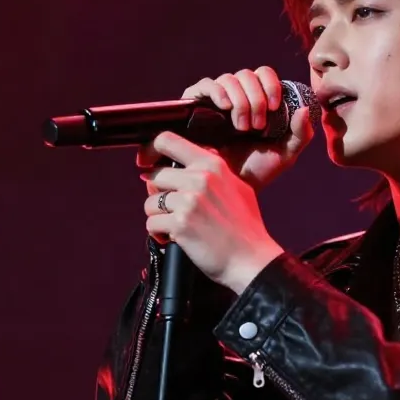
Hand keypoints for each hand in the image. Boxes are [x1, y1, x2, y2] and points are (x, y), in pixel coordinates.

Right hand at [137, 66, 314, 192]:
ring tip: (242, 128)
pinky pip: (205, 85)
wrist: (229, 187)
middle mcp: (237, 95)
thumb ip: (301, 134)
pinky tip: (225, 107)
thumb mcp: (286, 154)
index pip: (264, 74)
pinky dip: (217, 91)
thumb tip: (304, 108)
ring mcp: (216, 99)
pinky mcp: (195, 106)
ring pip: (228, 79)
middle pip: (246, 75)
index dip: (271, 85)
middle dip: (256, 99)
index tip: (274, 107)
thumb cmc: (257, 170)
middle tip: (257, 126)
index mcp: (258, 99)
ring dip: (240, 101)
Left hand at [142, 131, 285, 293]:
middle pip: (154, 177)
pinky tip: (173, 238)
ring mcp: (189, 201)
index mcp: (212, 165)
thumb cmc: (246, 227)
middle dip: (158, 195)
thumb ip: (212, 172)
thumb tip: (182, 167)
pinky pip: (152, 224)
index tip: (147, 165)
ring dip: (158, 217)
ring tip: (174, 226)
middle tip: (172, 209)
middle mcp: (199, 179)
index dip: (151, 152)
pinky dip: (159, 234)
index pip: (168, 141)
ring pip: (150, 203)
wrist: (251, 259)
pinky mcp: (180, 224)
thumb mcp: (237, 187)